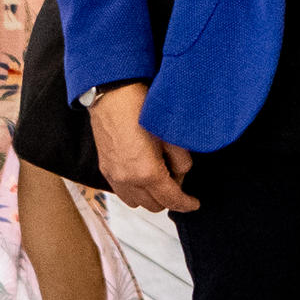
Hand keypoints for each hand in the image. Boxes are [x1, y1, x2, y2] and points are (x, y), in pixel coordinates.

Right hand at [90, 83, 196, 213]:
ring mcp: (114, 175)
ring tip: (159, 177)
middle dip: (169, 198)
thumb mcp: (171, 134)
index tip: (194, 203)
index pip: (172, 200)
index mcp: (147, 173)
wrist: (112, 93)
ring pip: (136, 202)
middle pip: (154, 206)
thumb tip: (181, 172)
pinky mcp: (105, 168)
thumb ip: (181, 160)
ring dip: (150, 196)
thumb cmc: (140, 106)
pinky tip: (142, 174)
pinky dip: (135, 190)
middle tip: (177, 179)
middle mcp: (128, 179)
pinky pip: (122, 192)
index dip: (186, 204)